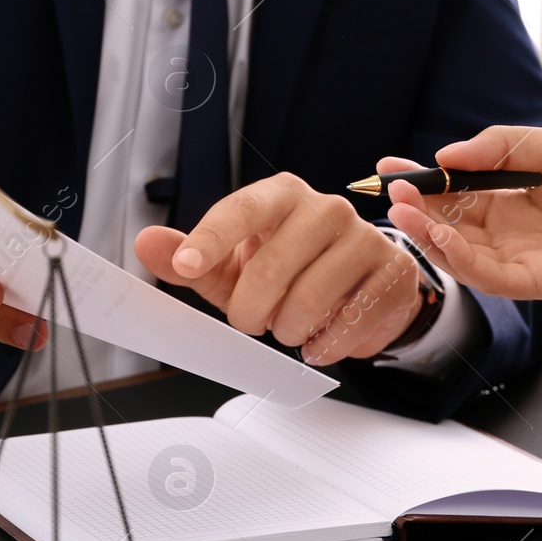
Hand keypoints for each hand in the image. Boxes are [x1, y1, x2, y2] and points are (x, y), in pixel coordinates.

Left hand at [134, 172, 423, 364]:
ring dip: (289, 331)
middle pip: (272, 266)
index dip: (210, 239)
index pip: (241, 210)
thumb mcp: (234, 265)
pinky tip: (321, 339)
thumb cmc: (289, 268)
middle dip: (251, 310)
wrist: (359, 282)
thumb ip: (190, 258)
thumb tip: (148, 244)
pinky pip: (349, 322)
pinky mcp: (393, 273)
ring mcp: (365, 238)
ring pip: (311, 300)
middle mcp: (326, 208)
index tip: (187, 266)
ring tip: (290, 328)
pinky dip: (325, 345)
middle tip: (253, 321)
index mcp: (282, 195)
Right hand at [383, 126, 541, 302]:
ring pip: (463, 255)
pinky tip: (438, 234)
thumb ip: (502, 147)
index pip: (457, 195)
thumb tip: (447, 154)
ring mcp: (530, 261)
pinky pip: (491, 276)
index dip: (423, 182)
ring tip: (402, 209)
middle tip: (391, 189)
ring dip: (428, 235)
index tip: (388, 166)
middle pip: (452, 226)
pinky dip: (460, 257)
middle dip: (418, 209)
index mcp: (521, 201)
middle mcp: (519, 235)